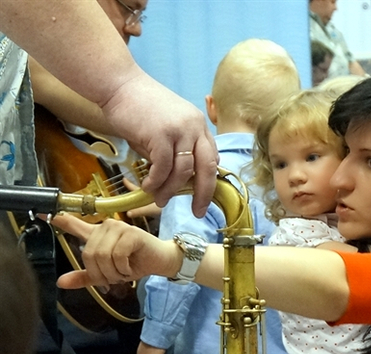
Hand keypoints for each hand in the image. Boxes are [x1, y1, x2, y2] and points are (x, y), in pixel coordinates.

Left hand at [53, 215, 180, 288]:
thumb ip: (85, 277)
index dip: (56, 219)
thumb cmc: (135, 264)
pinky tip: (130, 269)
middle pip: (89, 253)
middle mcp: (104, 227)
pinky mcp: (130, 233)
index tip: (40, 213)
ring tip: (123, 274)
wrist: (160, 262)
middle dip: (101, 273)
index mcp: (96, 234)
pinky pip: (117, 255)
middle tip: (113, 279)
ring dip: (113, 272)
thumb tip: (61, 282)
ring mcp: (118, 228)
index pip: (72, 223)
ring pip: (102, 255)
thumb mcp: (107, 273)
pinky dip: (123, 268)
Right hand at [99, 72, 217, 217]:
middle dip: (204, 194)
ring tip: (160, 200)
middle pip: (207, 168)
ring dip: (171, 190)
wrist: (117, 83)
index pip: (212, 157)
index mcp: (198, 124)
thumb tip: (178, 179)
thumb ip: (176, 149)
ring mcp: (179, 130)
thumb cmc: (138, 106)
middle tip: (198, 211)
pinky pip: (163, 168)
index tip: (203, 196)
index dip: (208, 179)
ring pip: (183, 171)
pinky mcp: (160, 134)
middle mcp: (194, 126)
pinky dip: (156, 181)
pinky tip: (148, 186)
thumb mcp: (166, 126)